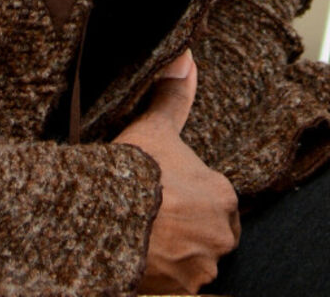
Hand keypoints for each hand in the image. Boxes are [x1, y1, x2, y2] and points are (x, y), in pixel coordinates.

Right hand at [111, 50, 239, 294]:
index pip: (217, 198)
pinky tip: (144, 256)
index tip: (170, 190)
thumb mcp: (154, 127)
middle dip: (192, 226)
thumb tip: (186, 57)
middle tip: (160, 214)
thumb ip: (174, 96)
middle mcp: (221, 235)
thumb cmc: (135, 171)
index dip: (192, 194)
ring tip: (149, 235)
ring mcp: (202, 267)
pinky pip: (179, 283)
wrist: (107, 216)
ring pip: (197, 259)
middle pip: (212, 232)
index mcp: (222, 194)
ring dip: (180, 251)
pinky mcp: (181, 291)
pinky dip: (165, 274)